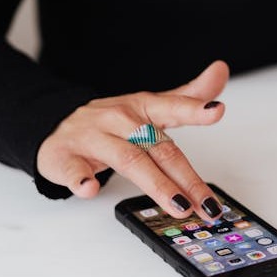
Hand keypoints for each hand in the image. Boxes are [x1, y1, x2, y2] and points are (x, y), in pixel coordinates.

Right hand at [37, 61, 228, 220]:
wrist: (55, 124)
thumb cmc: (112, 122)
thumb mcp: (151, 106)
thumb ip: (188, 96)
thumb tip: (221, 71)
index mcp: (143, 108)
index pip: (173, 107)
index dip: (195, 109)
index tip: (216, 110)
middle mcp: (120, 120)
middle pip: (159, 149)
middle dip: (186, 179)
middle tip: (208, 204)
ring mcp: (92, 138)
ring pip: (129, 160)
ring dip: (156, 185)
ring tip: (179, 206)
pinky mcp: (65, 157)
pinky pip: (74, 169)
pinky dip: (81, 179)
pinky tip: (90, 188)